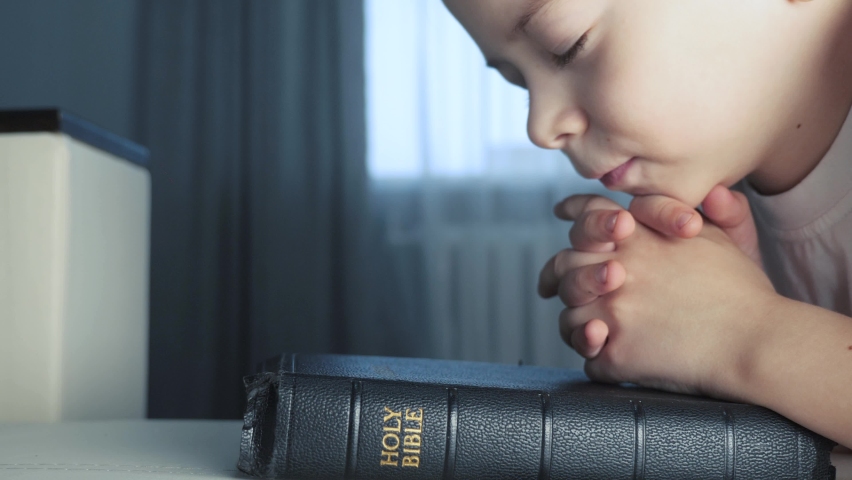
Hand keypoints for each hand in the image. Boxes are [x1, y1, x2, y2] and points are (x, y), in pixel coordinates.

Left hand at [543, 215, 776, 398]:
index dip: (574, 216)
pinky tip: (606, 352)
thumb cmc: (744, 293)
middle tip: (552, 286)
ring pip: (569, 316)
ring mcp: (611, 313)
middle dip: (558, 276)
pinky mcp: (614, 353)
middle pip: (564, 265)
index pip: (586, 214)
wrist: (756, 342)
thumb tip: (713, 192)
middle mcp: (615, 269)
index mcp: (636, 236)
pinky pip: (587, 356)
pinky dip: (594, 355)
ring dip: (577, 321)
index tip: (561, 216)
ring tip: (593, 325)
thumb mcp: (730, 239)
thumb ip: (715, 211)